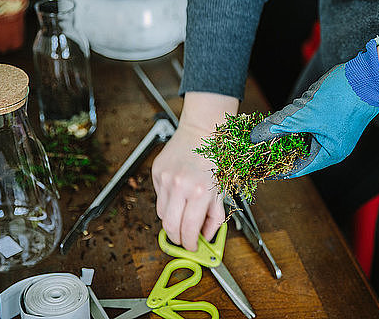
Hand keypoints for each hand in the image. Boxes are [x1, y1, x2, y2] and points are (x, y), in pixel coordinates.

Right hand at [152, 92, 237, 250]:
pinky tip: (178, 194)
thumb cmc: (216, 158)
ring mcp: (166, 179)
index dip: (191, 244)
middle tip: (184, 240)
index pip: (189, 230)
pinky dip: (168, 202)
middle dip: (177, 239)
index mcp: (200, 192)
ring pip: (162, 214)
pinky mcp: (157, 172)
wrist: (202, 131)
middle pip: (169, 227)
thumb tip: (206, 236)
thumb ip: (215, 217)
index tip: (193, 247)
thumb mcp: (222, 190)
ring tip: (184, 213)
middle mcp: (180, 186)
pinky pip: (159, 197)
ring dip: (172, 220)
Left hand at [250, 38, 378, 177]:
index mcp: (331, 153)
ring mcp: (335, 132)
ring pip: (305, 136)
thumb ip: (280, 125)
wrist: (367, 74)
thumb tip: (257, 136)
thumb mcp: (305, 113)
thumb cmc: (343, 97)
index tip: (261, 168)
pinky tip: (288, 114)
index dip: (278, 168)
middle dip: (281, 147)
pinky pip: (311, 125)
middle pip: (301, 152)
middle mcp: (334, 146)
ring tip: (271, 128)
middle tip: (260, 145)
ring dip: (290, 132)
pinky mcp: (334, 118)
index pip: (299, 168)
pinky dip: (299, 121)